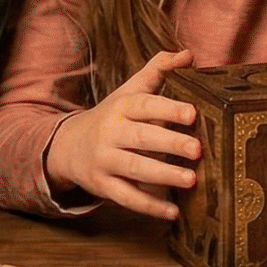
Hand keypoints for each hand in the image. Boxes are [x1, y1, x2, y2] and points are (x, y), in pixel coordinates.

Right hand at [44, 50, 199, 220]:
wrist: (68, 146)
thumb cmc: (113, 117)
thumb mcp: (129, 91)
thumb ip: (158, 71)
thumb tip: (188, 54)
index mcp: (122, 107)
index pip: (145, 105)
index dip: (168, 109)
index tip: (193, 113)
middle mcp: (111, 132)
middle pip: (142, 138)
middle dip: (170, 143)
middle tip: (198, 150)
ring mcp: (105, 161)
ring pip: (135, 169)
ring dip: (163, 175)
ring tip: (191, 180)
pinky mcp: (103, 186)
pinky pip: (127, 198)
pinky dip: (150, 206)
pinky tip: (173, 212)